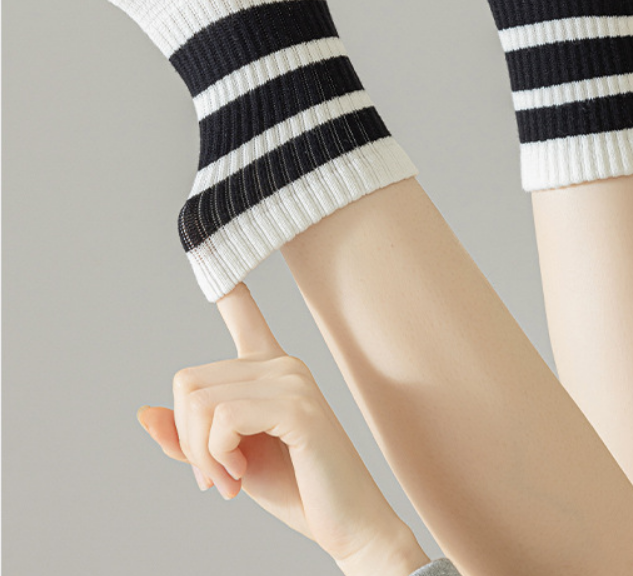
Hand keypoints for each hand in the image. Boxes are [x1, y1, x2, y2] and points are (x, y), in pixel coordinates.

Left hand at [137, 282, 428, 575]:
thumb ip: (189, 438)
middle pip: (188, 381)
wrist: (349, 525)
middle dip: (187, 440)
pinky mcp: (298, 407)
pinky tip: (240, 478)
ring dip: (201, 455)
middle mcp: (281, 363)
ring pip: (200, 401)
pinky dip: (217, 458)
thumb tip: (144, 413)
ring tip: (229, 479)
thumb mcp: (229, 461)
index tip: (208, 246)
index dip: (223, 281)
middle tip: (214, 476)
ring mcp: (292, 380)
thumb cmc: (297, 488)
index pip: (242, 311)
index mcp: (268, 369)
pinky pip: (223, 419)